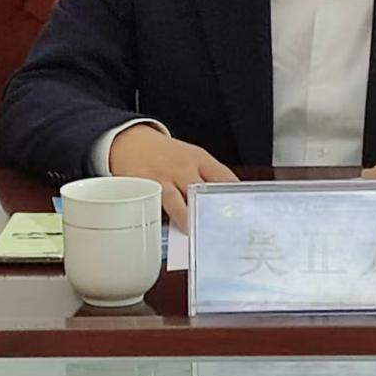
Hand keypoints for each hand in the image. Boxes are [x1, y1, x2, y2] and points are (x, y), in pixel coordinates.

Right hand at [109, 125, 237, 230]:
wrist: (132, 142)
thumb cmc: (167, 157)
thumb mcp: (191, 159)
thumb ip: (207, 179)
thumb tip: (225, 208)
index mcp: (201, 160)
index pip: (224, 178)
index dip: (234, 197)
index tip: (243, 214)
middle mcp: (184, 168)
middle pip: (203, 190)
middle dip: (212, 209)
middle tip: (222, 228)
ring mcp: (165, 178)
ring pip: (179, 200)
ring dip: (188, 217)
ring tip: (195, 233)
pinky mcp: (146, 188)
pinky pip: (157, 206)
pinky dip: (164, 219)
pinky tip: (170, 230)